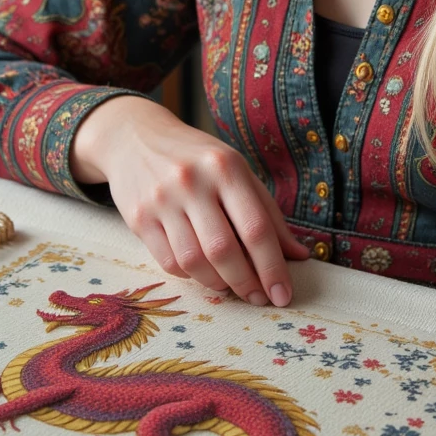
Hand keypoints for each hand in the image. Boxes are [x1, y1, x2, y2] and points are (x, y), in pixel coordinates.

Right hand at [70, 96, 310, 304]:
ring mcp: (161, 200)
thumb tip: (300, 255)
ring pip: (194, 261)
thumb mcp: (236, 171)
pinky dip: (191, 276)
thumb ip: (268, 213)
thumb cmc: (197, 158)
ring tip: (231, 286)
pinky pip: (168, 262)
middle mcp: (192, 181)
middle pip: (223, 250)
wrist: (134, 136)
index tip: (283, 294)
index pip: (255, 227)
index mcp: (226, 167)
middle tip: (259, 298)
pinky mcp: (138, 218)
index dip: (272, 267)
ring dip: (218, 284)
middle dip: (246, 283)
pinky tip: (202, 272)